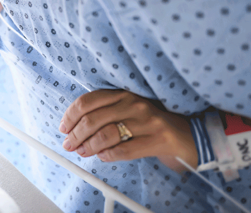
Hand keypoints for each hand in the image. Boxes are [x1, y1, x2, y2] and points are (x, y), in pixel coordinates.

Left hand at [59, 90, 196, 172]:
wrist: (187, 135)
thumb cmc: (149, 124)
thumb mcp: (127, 110)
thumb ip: (104, 114)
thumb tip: (73, 129)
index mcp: (123, 93)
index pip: (88, 101)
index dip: (70, 116)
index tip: (63, 128)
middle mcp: (134, 104)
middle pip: (93, 119)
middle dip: (76, 135)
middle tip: (69, 144)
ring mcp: (147, 121)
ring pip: (106, 134)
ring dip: (89, 146)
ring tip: (83, 152)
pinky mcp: (157, 139)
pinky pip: (124, 150)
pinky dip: (108, 155)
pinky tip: (102, 156)